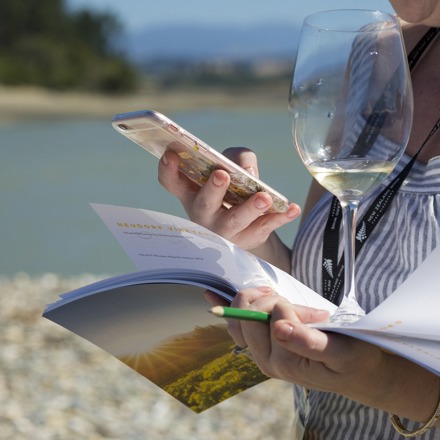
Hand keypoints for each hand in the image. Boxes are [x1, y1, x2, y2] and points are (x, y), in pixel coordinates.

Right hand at [158, 147, 299, 250]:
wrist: (247, 226)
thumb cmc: (234, 189)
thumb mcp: (232, 167)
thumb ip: (238, 158)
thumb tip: (248, 172)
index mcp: (192, 193)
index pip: (171, 182)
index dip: (168, 169)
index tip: (171, 153)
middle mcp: (204, 214)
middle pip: (204, 204)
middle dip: (213, 190)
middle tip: (221, 174)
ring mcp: (225, 231)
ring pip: (235, 221)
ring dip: (249, 208)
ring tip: (264, 197)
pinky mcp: (249, 238)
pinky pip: (264, 228)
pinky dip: (280, 218)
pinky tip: (292, 209)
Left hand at [227, 287, 385, 397]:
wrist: (356, 373)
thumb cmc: (352, 359)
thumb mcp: (339, 350)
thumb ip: (308, 342)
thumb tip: (278, 328)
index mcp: (282, 361)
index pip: (267, 316)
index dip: (284, 305)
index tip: (310, 312)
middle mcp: (265, 359)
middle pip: (247, 313)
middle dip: (270, 300)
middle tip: (298, 308)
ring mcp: (262, 353)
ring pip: (241, 317)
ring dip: (260, 301)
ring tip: (288, 306)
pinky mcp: (263, 347)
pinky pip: (237, 325)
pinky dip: (227, 307)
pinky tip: (211, 295)